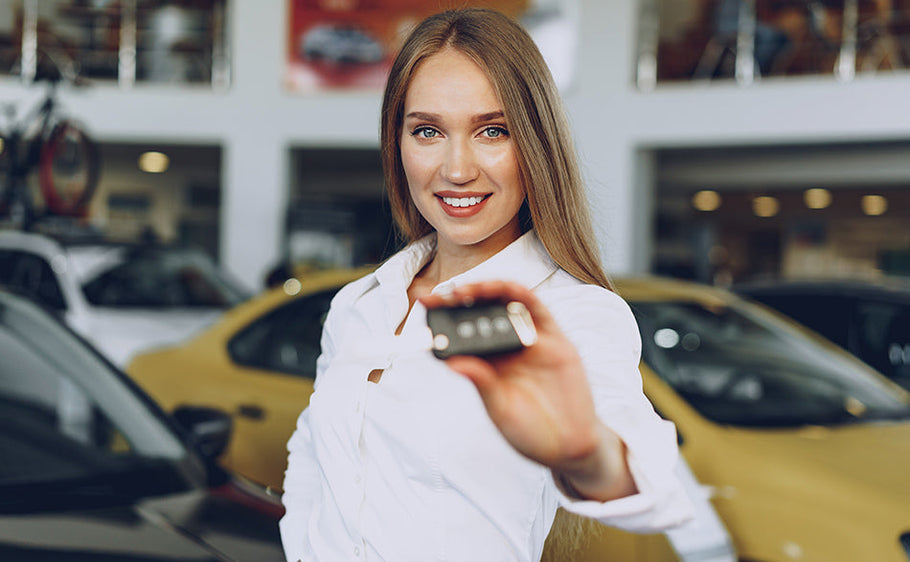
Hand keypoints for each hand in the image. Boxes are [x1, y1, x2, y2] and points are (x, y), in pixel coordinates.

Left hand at [420, 281, 635, 500]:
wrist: (570, 448)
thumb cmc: (531, 433)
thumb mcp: (501, 410)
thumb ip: (483, 384)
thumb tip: (454, 363)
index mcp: (489, 366)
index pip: (461, 335)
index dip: (442, 321)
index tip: (422, 308)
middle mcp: (508, 349)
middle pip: (481, 314)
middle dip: (459, 301)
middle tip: (439, 295)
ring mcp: (532, 342)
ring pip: (507, 305)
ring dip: (487, 291)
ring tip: (465, 290)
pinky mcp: (556, 341)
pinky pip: (538, 311)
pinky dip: (521, 295)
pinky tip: (505, 289)